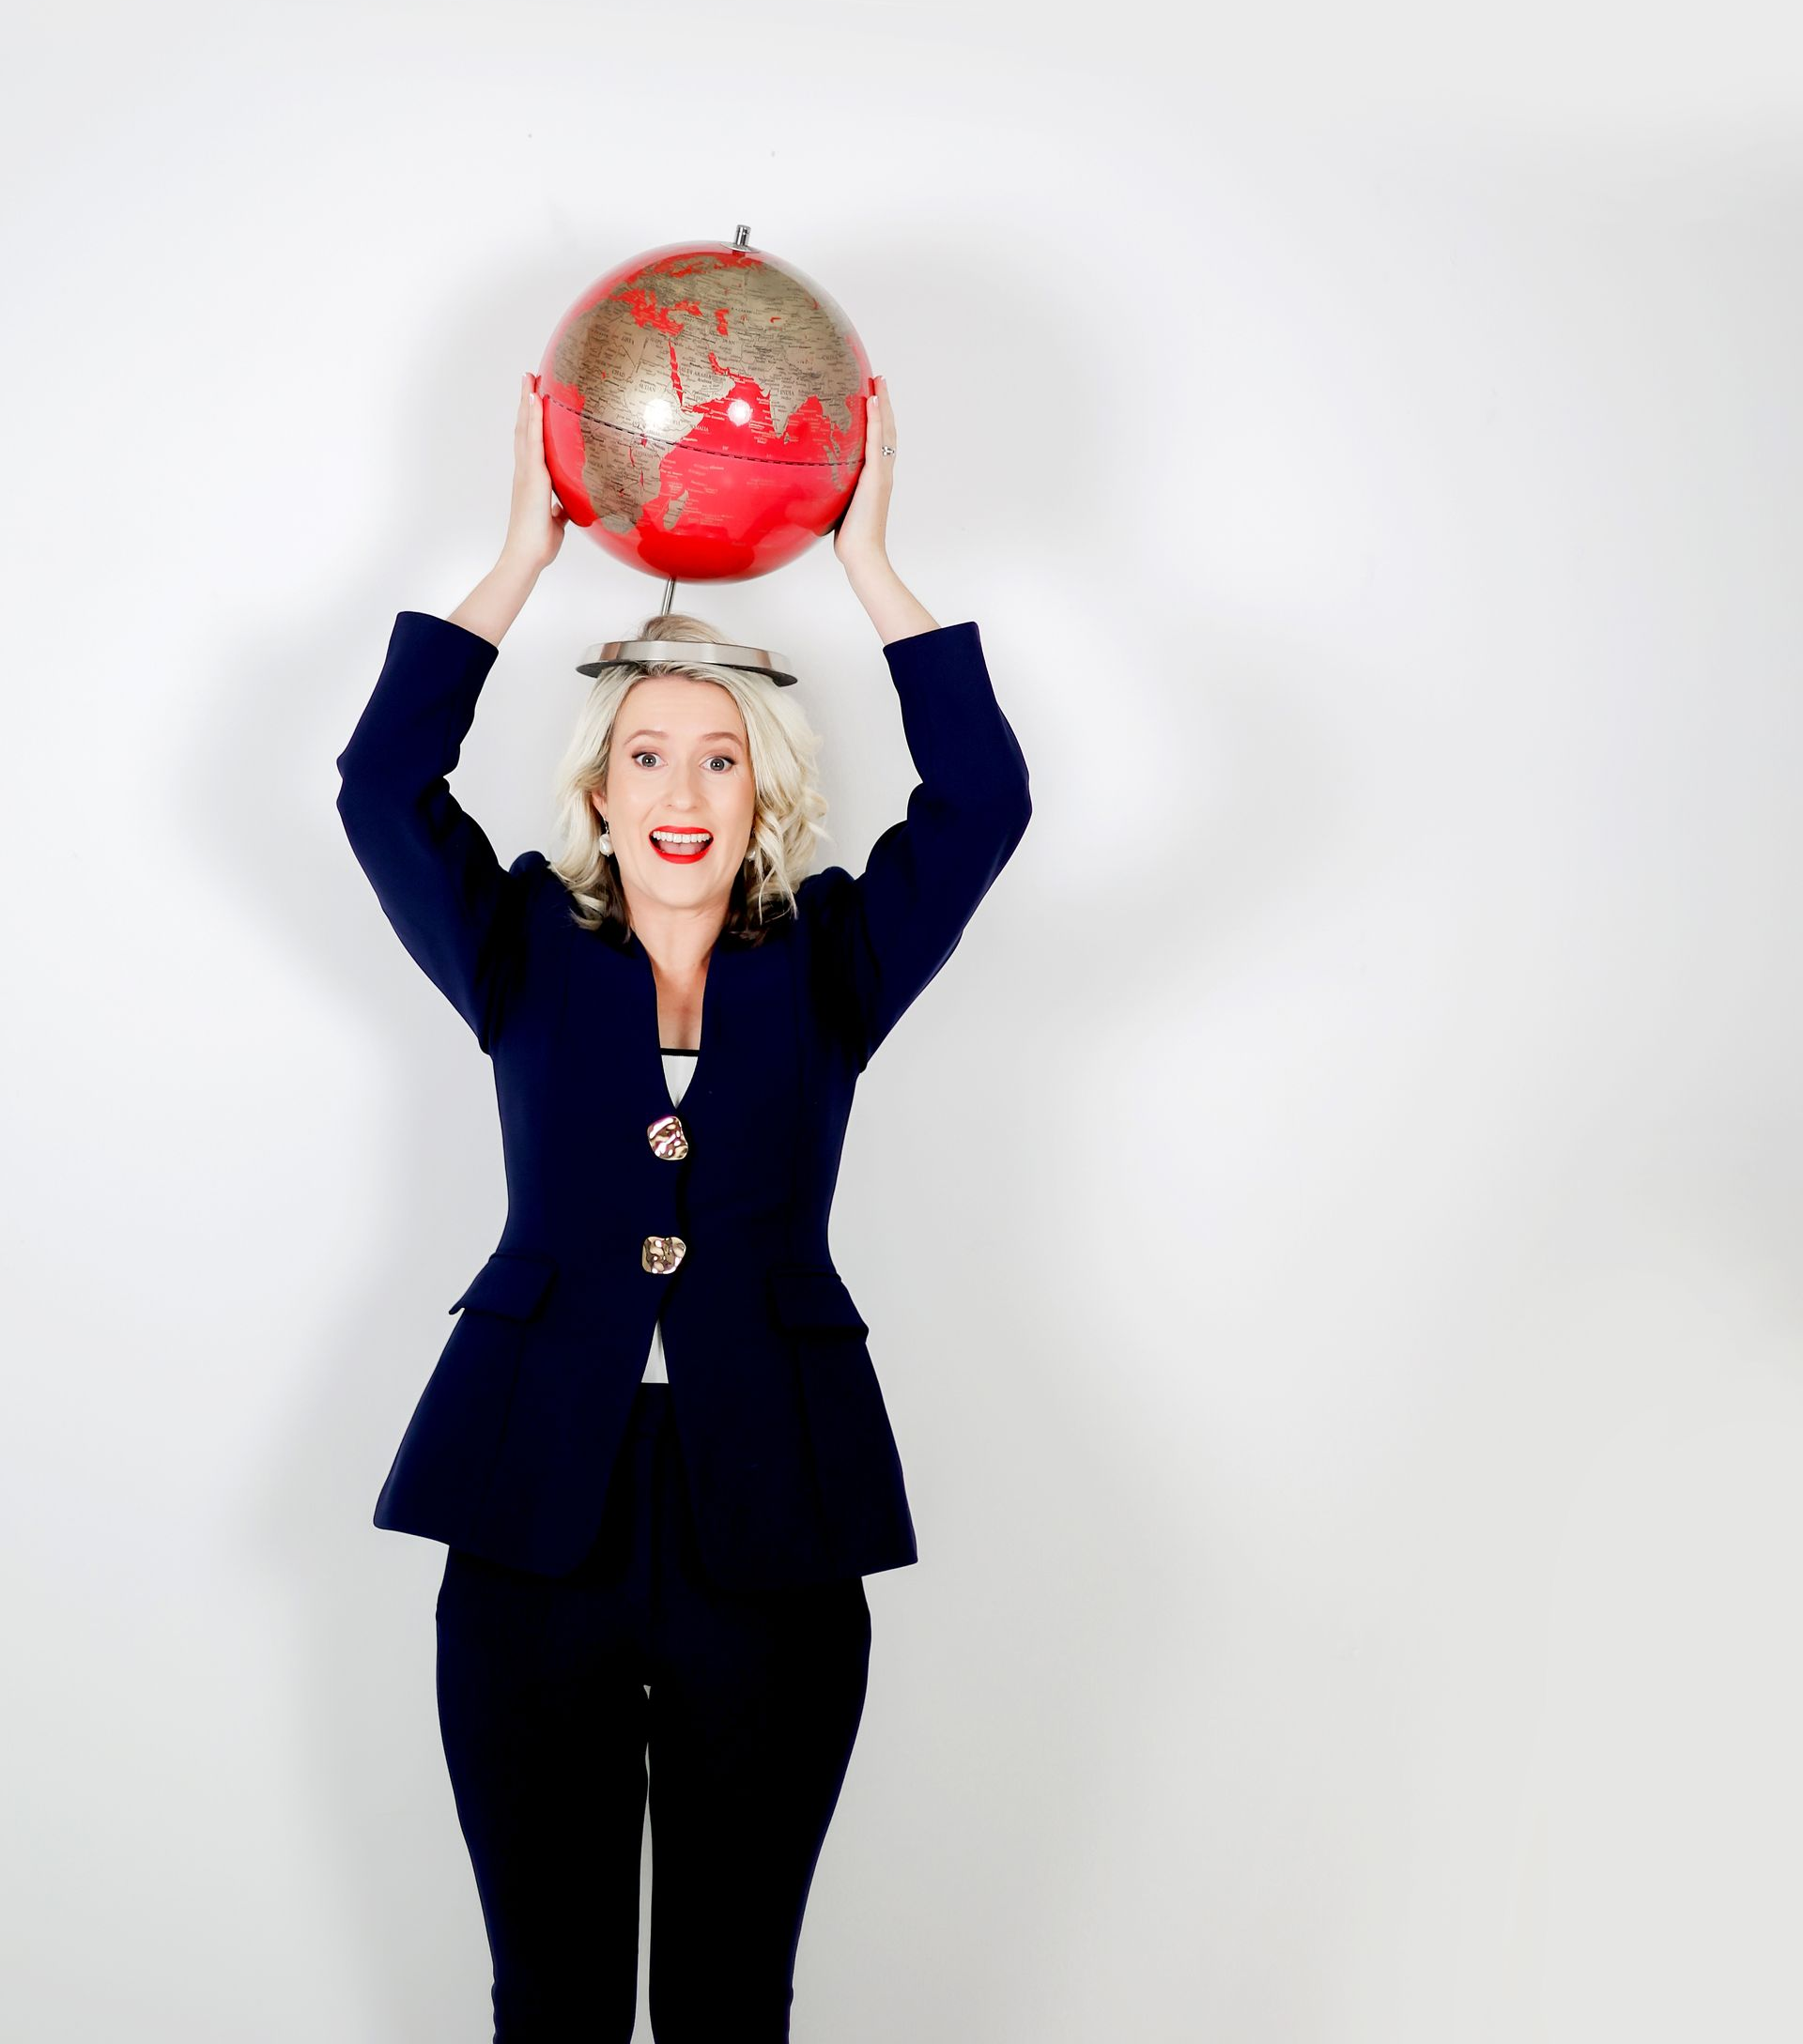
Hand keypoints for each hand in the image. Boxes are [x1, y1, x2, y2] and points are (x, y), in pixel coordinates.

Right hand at [502, 372, 567, 573]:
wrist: (527, 555)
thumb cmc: (539, 542)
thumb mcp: (557, 521)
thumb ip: (561, 509)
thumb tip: (567, 508)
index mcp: (532, 480)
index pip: (531, 443)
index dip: (531, 421)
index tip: (533, 400)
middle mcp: (526, 472)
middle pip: (525, 429)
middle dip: (526, 403)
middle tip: (528, 379)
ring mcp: (527, 471)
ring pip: (526, 429)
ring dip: (527, 402)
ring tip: (528, 379)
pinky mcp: (532, 475)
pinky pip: (533, 441)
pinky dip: (533, 418)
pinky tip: (535, 399)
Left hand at [832, 372, 894, 569]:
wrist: (862, 555)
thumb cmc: (849, 539)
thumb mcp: (835, 508)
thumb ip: (829, 493)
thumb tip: (806, 487)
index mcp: (874, 479)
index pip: (878, 442)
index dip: (878, 421)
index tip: (874, 399)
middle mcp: (882, 473)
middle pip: (887, 431)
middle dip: (884, 405)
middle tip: (880, 380)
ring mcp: (881, 474)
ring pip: (885, 432)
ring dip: (883, 404)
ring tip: (879, 382)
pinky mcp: (876, 478)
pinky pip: (877, 443)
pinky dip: (877, 420)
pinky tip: (873, 400)